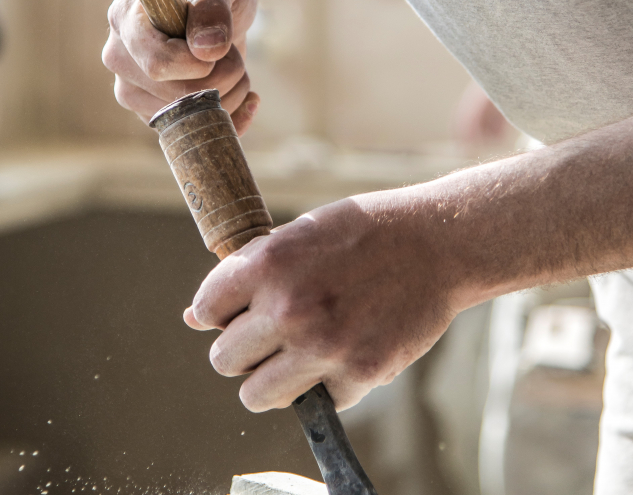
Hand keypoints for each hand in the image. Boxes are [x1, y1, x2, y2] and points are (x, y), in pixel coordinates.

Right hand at [102, 0, 259, 133]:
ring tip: (233, 67)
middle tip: (230, 52)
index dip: (198, 65)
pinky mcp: (157, 117)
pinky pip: (200, 135)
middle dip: (223, 77)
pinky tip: (247, 98)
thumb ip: (212, 4)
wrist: (218, 13)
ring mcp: (135, 93)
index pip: (157, 65)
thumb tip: (207, 49)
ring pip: (191, 119)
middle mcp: (120, 60)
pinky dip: (234, 120)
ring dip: (231, 95)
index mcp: (124, 20)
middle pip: (178, 96)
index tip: (218, 47)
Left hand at [183, 191, 458, 411]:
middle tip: (274, 334)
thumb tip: (194, 318)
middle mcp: (289, 308)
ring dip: (272, 378)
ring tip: (298, 354)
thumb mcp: (299, 234)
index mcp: (268, 263)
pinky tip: (344, 351)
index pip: (206, 309)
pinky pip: (315, 400)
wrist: (437, 243)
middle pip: (223, 360)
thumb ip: (247, 274)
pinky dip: (324, 384)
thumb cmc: (364, 233)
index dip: (223, 311)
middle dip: (243, 349)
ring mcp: (324, 346)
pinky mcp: (360, 374)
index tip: (243, 310)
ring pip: (256, 395)